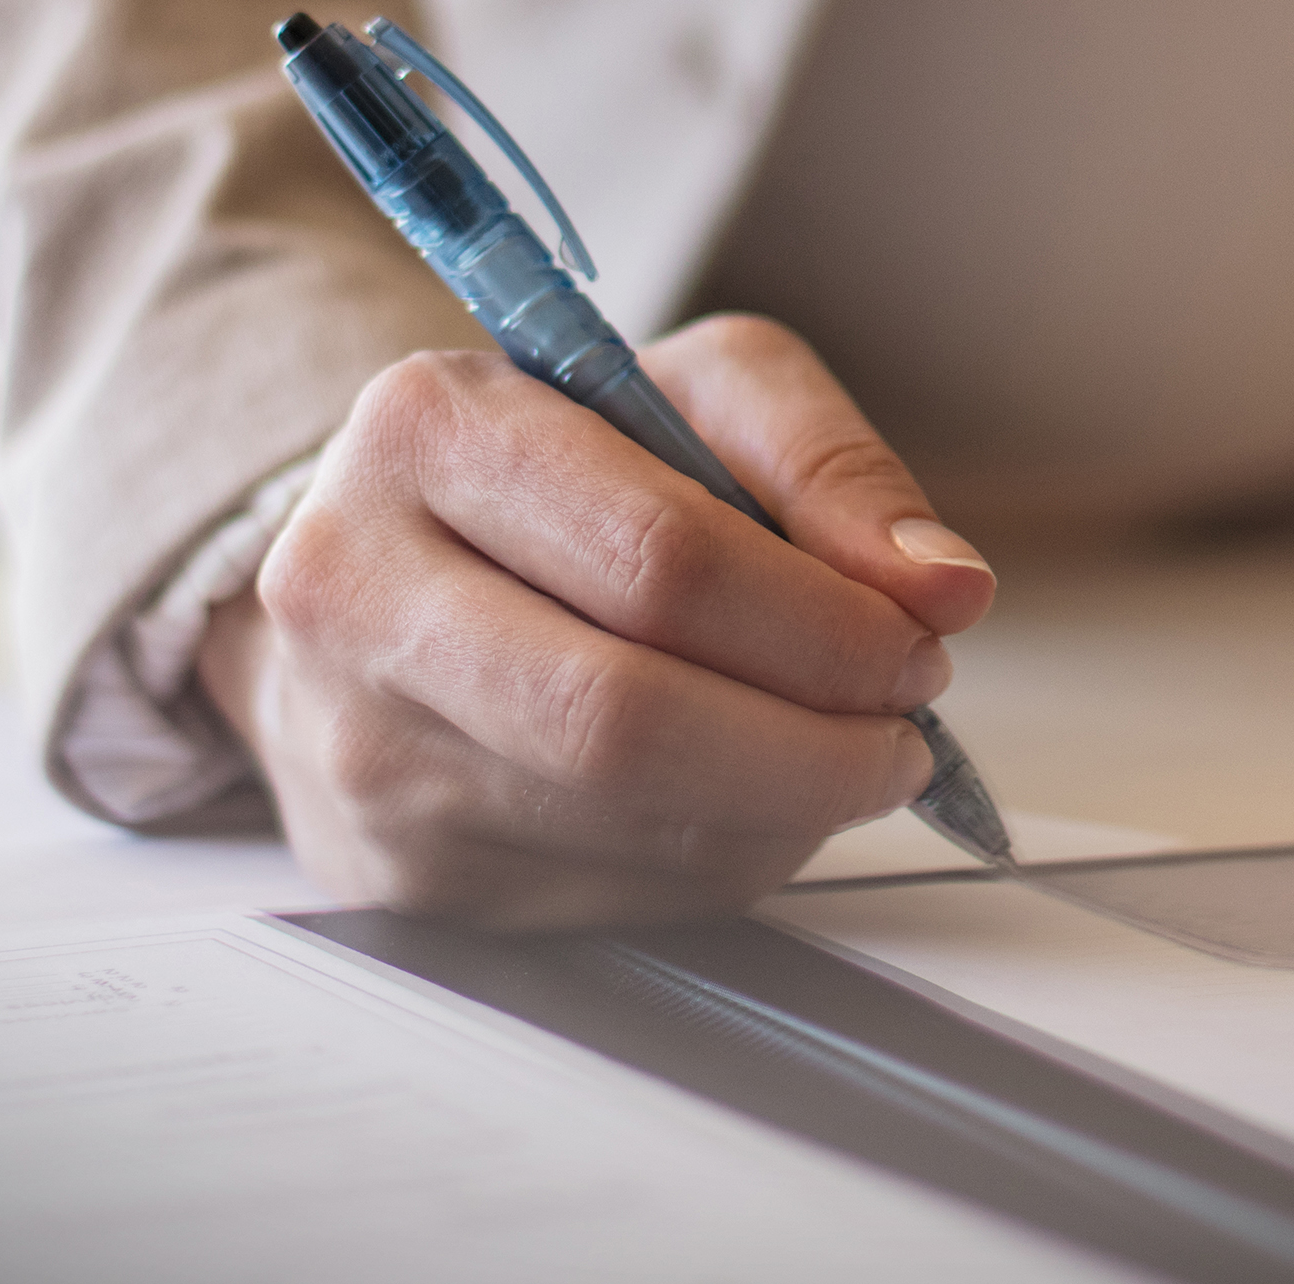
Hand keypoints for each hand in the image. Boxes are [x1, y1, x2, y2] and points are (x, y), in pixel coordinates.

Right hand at [195, 315, 994, 928]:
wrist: (380, 580)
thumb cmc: (556, 477)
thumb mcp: (695, 394)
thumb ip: (828, 462)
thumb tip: (940, 583)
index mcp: (426, 431)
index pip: (658, 558)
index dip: (822, 624)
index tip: (915, 643)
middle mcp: (353, 591)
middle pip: (625, 719)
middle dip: (811, 744)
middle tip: (900, 731)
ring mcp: (358, 749)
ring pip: (623, 825)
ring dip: (782, 811)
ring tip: (832, 754)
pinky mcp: (391, 874)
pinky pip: (604, 899)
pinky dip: (716, 861)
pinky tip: (737, 799)